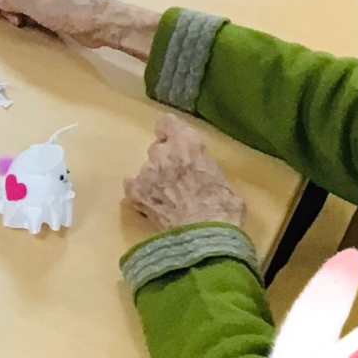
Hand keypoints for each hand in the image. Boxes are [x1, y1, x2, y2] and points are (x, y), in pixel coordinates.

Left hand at [123, 115, 245, 232]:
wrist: (204, 235)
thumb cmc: (224, 208)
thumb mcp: (222, 179)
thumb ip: (205, 167)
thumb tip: (202, 174)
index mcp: (188, 143)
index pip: (167, 123)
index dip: (170, 133)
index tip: (175, 143)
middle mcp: (163, 151)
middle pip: (157, 149)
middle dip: (165, 161)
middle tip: (176, 180)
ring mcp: (146, 170)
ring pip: (146, 169)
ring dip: (153, 180)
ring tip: (167, 200)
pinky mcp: (135, 191)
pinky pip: (133, 187)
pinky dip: (141, 195)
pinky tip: (153, 207)